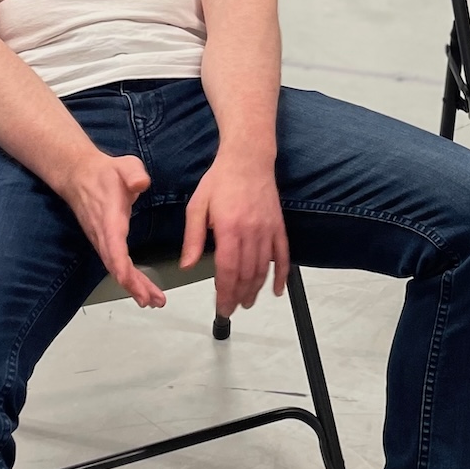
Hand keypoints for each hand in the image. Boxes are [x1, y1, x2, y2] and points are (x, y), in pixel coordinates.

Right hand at [61, 151, 163, 308]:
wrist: (78, 175)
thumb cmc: (105, 172)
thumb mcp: (125, 165)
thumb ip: (134, 174)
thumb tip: (141, 184)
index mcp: (110, 216)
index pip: (113, 244)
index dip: (120, 264)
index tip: (130, 280)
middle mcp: (103, 234)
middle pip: (115, 265)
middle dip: (134, 285)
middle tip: (154, 301)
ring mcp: (101, 240)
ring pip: (116, 269)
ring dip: (134, 287)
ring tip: (153, 301)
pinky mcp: (104, 243)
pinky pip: (116, 266)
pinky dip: (129, 280)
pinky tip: (141, 289)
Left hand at [182, 150, 289, 318]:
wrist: (248, 158)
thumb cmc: (220, 180)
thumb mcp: (197, 206)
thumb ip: (193, 238)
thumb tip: (187, 265)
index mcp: (229, 228)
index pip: (228, 270)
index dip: (225, 292)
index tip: (221, 307)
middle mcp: (251, 232)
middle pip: (246, 274)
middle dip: (238, 296)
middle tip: (231, 310)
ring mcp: (267, 230)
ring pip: (263, 268)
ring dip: (255, 289)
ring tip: (247, 302)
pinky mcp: (278, 226)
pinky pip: (282, 255)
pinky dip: (281, 275)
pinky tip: (276, 290)